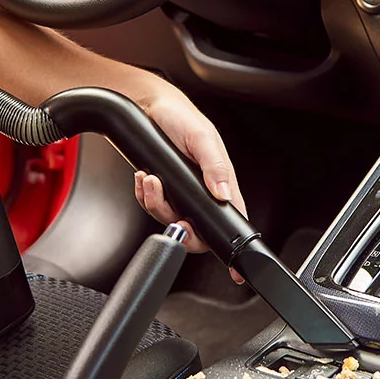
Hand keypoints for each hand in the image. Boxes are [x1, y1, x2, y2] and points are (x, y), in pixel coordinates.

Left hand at [132, 84, 246, 281]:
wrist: (147, 106)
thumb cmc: (180, 117)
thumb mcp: (201, 137)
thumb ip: (214, 165)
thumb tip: (223, 193)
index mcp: (220, 180)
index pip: (232, 219)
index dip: (232, 248)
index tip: (234, 271)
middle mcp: (202, 191)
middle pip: (196, 229)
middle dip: (179, 225)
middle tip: (170, 212)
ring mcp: (181, 192)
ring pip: (170, 218)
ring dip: (156, 203)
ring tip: (151, 179)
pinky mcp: (162, 190)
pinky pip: (153, 206)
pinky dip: (145, 195)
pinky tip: (145, 177)